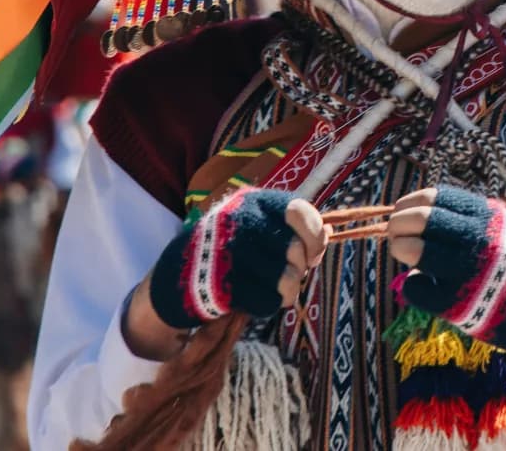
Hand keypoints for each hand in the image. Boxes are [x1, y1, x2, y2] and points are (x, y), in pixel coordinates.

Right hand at [143, 188, 326, 332]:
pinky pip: (267, 302)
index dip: (314, 236)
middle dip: (299, 268)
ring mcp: (227, 253)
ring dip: (286, 291)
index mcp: (252, 201)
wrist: (177, 276)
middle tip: (286, 272)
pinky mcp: (220, 284)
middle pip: (296, 250)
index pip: (300, 212)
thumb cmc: (229, 249)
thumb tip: (329, 232)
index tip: (312, 252)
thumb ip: (291, 227)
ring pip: (286, 280)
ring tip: (272, 288)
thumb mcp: (256, 225)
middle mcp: (238, 221)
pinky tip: (251, 297)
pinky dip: (265, 305)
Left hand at [386, 186, 505, 353]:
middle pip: (421, 219)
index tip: (401, 210)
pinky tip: (420, 284)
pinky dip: (412, 285)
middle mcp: (479, 240)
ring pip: (414, 250)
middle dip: (397, 223)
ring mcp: (468, 272)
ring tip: (402, 250)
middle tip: (394, 231)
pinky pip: (416, 289)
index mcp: (487, 217)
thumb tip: (416, 212)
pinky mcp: (458, 305)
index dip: (410, 203)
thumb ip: (466, 220)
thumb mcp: (501, 229)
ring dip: (400, 247)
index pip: (436, 198)